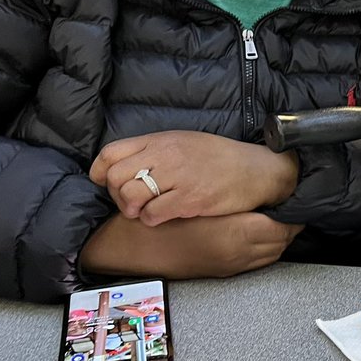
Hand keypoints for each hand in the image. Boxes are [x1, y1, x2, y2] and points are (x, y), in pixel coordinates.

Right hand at [81, 212, 302, 278]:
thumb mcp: (198, 201)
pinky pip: (257, 262)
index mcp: (235, 234)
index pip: (281, 225)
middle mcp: (238, 254)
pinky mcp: (222, 272)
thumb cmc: (164, 221)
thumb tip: (257, 193)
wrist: (134, 248)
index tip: (294, 199)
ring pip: (271, 253)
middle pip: (281, 241)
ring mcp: (231, 266)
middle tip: (292, 208)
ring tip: (280, 219)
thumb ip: (229, 200)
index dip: (291, 213)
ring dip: (278, 238)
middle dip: (289, 226)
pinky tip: (260, 235)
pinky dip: (265, 249)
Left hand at [89, 131, 298, 225]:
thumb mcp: (185, 142)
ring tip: (147, 210)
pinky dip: (153, 220)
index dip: (102, 173)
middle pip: (115, 177)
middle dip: (117, 195)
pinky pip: (152, 214)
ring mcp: (178, 177)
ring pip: (129, 197)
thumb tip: (124, 165)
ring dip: (133, 210)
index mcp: (162, 140)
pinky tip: (166, 216)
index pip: (110, 154)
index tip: (111, 183)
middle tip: (133, 201)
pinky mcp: (190, 200)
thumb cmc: (221, 158)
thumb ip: (155, 150)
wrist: (258, 170)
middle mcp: (166, 155)